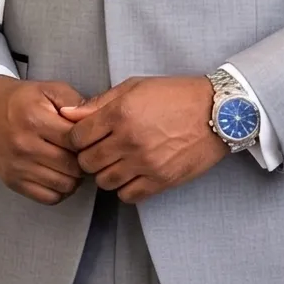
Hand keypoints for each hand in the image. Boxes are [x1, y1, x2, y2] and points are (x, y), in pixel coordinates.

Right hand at [0, 75, 85, 205]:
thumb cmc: (21, 99)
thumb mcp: (49, 89)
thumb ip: (75, 103)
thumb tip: (96, 121)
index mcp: (35, 119)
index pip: (76, 141)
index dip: (89, 140)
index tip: (90, 137)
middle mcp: (24, 146)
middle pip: (72, 166)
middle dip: (84, 160)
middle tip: (84, 152)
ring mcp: (17, 167)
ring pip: (63, 185)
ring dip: (74, 177)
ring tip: (72, 163)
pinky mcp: (12, 182)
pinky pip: (48, 198)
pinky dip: (60, 190)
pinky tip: (59, 174)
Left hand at [60, 75, 228, 204]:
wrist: (217, 112)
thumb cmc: (175, 95)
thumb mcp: (135, 87)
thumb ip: (99, 103)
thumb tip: (66, 114)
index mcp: (120, 113)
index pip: (77, 138)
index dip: (78, 138)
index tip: (87, 137)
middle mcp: (129, 139)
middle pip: (87, 162)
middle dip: (90, 156)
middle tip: (103, 149)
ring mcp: (146, 163)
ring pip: (104, 182)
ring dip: (107, 173)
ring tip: (119, 161)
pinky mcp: (161, 180)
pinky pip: (127, 196)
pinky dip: (126, 188)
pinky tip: (134, 173)